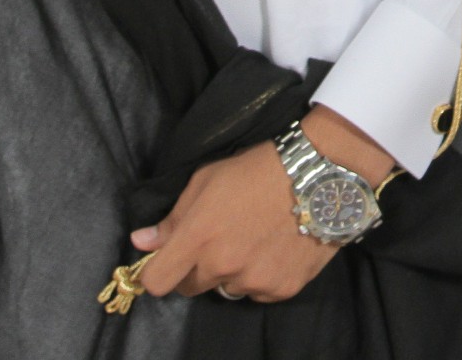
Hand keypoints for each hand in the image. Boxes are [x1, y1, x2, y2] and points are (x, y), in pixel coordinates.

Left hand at [128, 106, 395, 304]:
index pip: (157, 281)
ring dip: (231, 273)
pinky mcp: (281, 289)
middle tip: (218, 241)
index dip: (157, 271)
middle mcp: (222, 265)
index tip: (166, 261)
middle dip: (196, 269)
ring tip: (253, 241)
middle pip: (190, 288)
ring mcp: (253, 280)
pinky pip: (258, 292)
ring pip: (227, 289)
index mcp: (198, 237)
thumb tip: (142, 241)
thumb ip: (173, 218)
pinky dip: (261, 277)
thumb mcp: (206, 180)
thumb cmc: (257, 168)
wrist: (319, 173)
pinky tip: (275, 248)